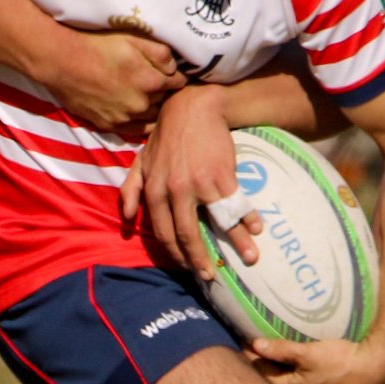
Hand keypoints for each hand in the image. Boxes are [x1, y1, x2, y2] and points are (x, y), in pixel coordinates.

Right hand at [51, 31, 182, 134]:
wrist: (63, 61)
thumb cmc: (98, 45)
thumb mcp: (133, 38)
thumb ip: (161, 53)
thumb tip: (175, 67)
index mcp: (151, 82)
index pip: (179, 83)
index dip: (178, 76)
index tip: (175, 73)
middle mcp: (141, 104)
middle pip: (164, 101)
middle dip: (164, 92)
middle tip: (158, 82)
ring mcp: (124, 117)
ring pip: (150, 117)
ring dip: (151, 107)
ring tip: (145, 96)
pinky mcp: (109, 125)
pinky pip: (134, 129)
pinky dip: (138, 120)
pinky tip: (134, 110)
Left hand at [119, 86, 258, 276]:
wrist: (193, 109)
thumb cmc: (166, 137)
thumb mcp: (141, 161)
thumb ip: (130, 189)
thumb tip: (127, 218)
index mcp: (155, 191)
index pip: (165, 233)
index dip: (176, 254)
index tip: (187, 268)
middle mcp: (176, 191)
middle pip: (188, 235)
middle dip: (200, 260)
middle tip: (210, 275)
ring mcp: (201, 185)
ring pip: (217, 223)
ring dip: (236, 244)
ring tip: (249, 260)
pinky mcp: (222, 176)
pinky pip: (236, 203)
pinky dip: (248, 219)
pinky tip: (257, 230)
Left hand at [250, 331, 384, 383]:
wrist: (374, 371)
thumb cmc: (342, 363)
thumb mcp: (309, 354)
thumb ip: (281, 350)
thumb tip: (255, 344)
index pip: (257, 373)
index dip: (247, 355)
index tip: (241, 336)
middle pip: (266, 377)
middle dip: (258, 359)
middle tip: (249, 336)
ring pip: (279, 378)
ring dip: (272, 363)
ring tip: (265, 342)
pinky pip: (292, 378)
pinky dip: (285, 366)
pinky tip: (286, 354)